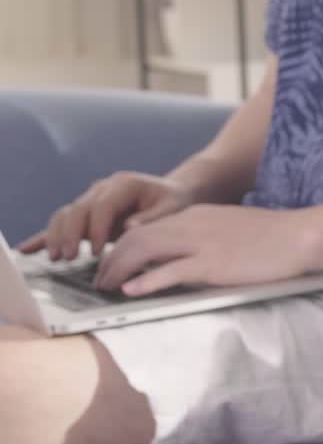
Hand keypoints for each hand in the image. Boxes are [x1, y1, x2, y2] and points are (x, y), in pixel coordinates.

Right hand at [19, 172, 197, 260]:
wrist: (172, 194)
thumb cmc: (174, 201)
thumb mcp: (174, 208)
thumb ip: (153, 218)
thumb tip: (130, 227)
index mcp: (124, 184)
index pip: (103, 205)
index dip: (97, 229)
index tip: (98, 252)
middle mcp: (103, 189)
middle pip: (78, 209)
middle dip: (71, 234)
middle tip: (70, 258)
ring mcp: (91, 200)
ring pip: (65, 214)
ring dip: (57, 236)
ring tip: (57, 258)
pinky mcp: (87, 214)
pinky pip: (62, 223)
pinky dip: (46, 235)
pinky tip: (28, 249)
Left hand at [93, 204, 310, 294]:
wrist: (299, 235)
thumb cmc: (271, 236)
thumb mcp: (228, 228)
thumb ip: (202, 237)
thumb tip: (180, 257)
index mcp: (194, 215)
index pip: (145, 228)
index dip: (121, 248)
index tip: (113, 265)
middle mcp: (191, 224)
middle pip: (135, 238)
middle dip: (111, 260)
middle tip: (100, 281)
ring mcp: (201, 243)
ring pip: (144, 250)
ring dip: (119, 270)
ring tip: (106, 287)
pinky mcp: (213, 263)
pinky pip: (170, 271)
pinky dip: (146, 281)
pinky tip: (132, 291)